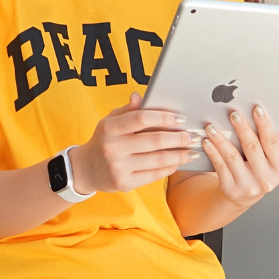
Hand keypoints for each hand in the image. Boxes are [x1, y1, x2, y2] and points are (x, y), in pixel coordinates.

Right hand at [71, 92, 198, 193]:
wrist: (85, 169)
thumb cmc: (104, 140)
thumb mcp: (110, 121)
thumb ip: (128, 110)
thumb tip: (141, 96)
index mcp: (110, 128)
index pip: (141, 119)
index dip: (164, 117)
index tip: (181, 118)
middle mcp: (113, 148)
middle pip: (154, 141)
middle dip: (178, 138)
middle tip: (193, 135)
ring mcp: (118, 167)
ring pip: (157, 160)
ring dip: (179, 155)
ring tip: (192, 150)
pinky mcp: (124, 183)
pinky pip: (153, 175)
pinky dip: (169, 168)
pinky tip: (178, 163)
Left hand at [201, 105, 278, 209]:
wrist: (244, 197)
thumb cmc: (258, 172)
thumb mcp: (271, 158)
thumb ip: (277, 137)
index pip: (272, 141)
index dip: (265, 124)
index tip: (257, 108)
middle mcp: (266, 179)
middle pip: (252, 147)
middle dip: (242, 128)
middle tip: (234, 113)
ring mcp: (248, 186)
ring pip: (232, 156)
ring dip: (221, 139)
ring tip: (213, 126)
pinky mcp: (231, 189)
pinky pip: (220, 166)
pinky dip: (213, 152)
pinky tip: (207, 141)